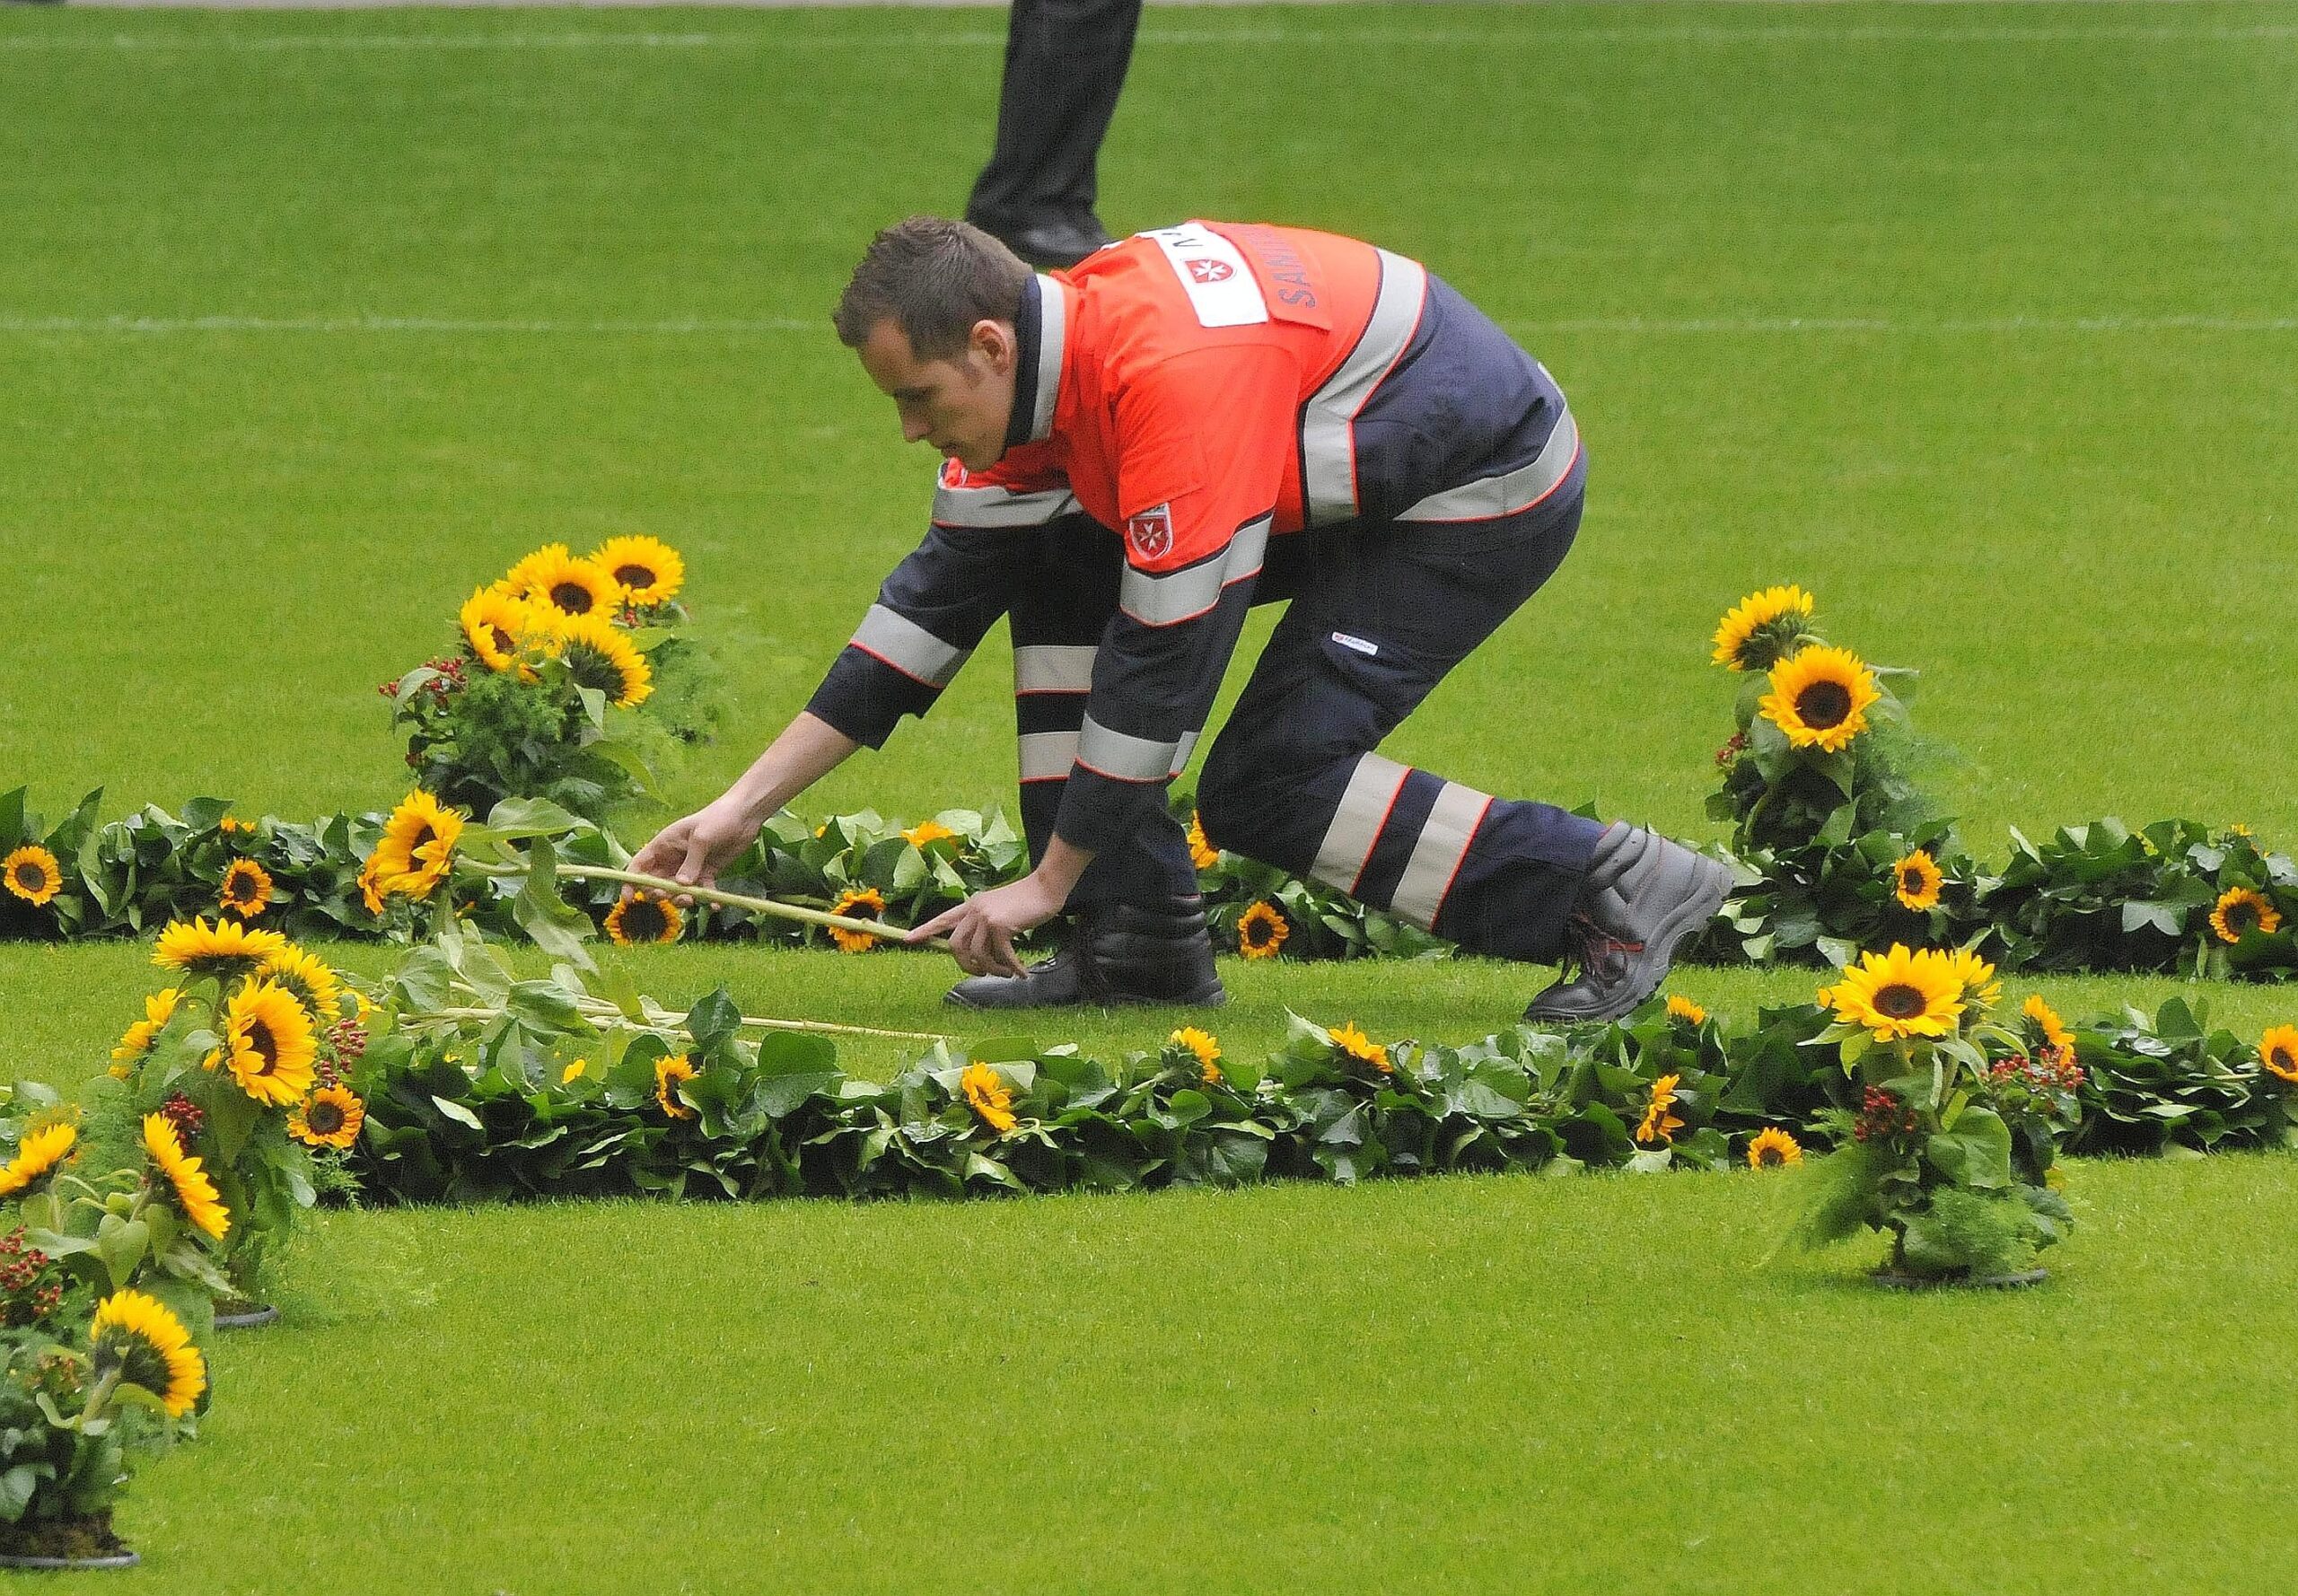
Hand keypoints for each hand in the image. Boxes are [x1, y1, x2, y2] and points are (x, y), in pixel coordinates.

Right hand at [626, 795, 759, 901]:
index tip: (629, 899)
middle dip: (659, 894)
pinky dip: (707, 899)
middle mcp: (672, 859)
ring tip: (694, 900)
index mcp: (663, 845)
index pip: (639, 866)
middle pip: (655, 883)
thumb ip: (691, 863)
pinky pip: (702, 892)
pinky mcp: (707, 874)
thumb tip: (681, 886)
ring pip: (677, 891)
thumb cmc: (718, 818)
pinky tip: (716, 904)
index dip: (631, 883)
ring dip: (682, 900)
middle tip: (670, 896)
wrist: (744, 815)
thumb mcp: (702, 838)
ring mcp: (689, 868)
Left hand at [908, 873, 1067, 977]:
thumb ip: (985, 925)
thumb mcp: (999, 910)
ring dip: (994, 969)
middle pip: (957, 946)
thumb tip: (981, 953)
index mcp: (971, 905)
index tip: (907, 940)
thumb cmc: (1026, 901)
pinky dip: (1013, 967)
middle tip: (982, 973)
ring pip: (979, 954)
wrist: (1045, 888)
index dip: (925, 930)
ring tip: (1007, 973)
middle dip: (967, 965)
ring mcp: (986, 917)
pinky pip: (1002, 956)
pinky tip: (1022, 973)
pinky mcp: (1001, 925)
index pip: (943, 919)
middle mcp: (974, 910)